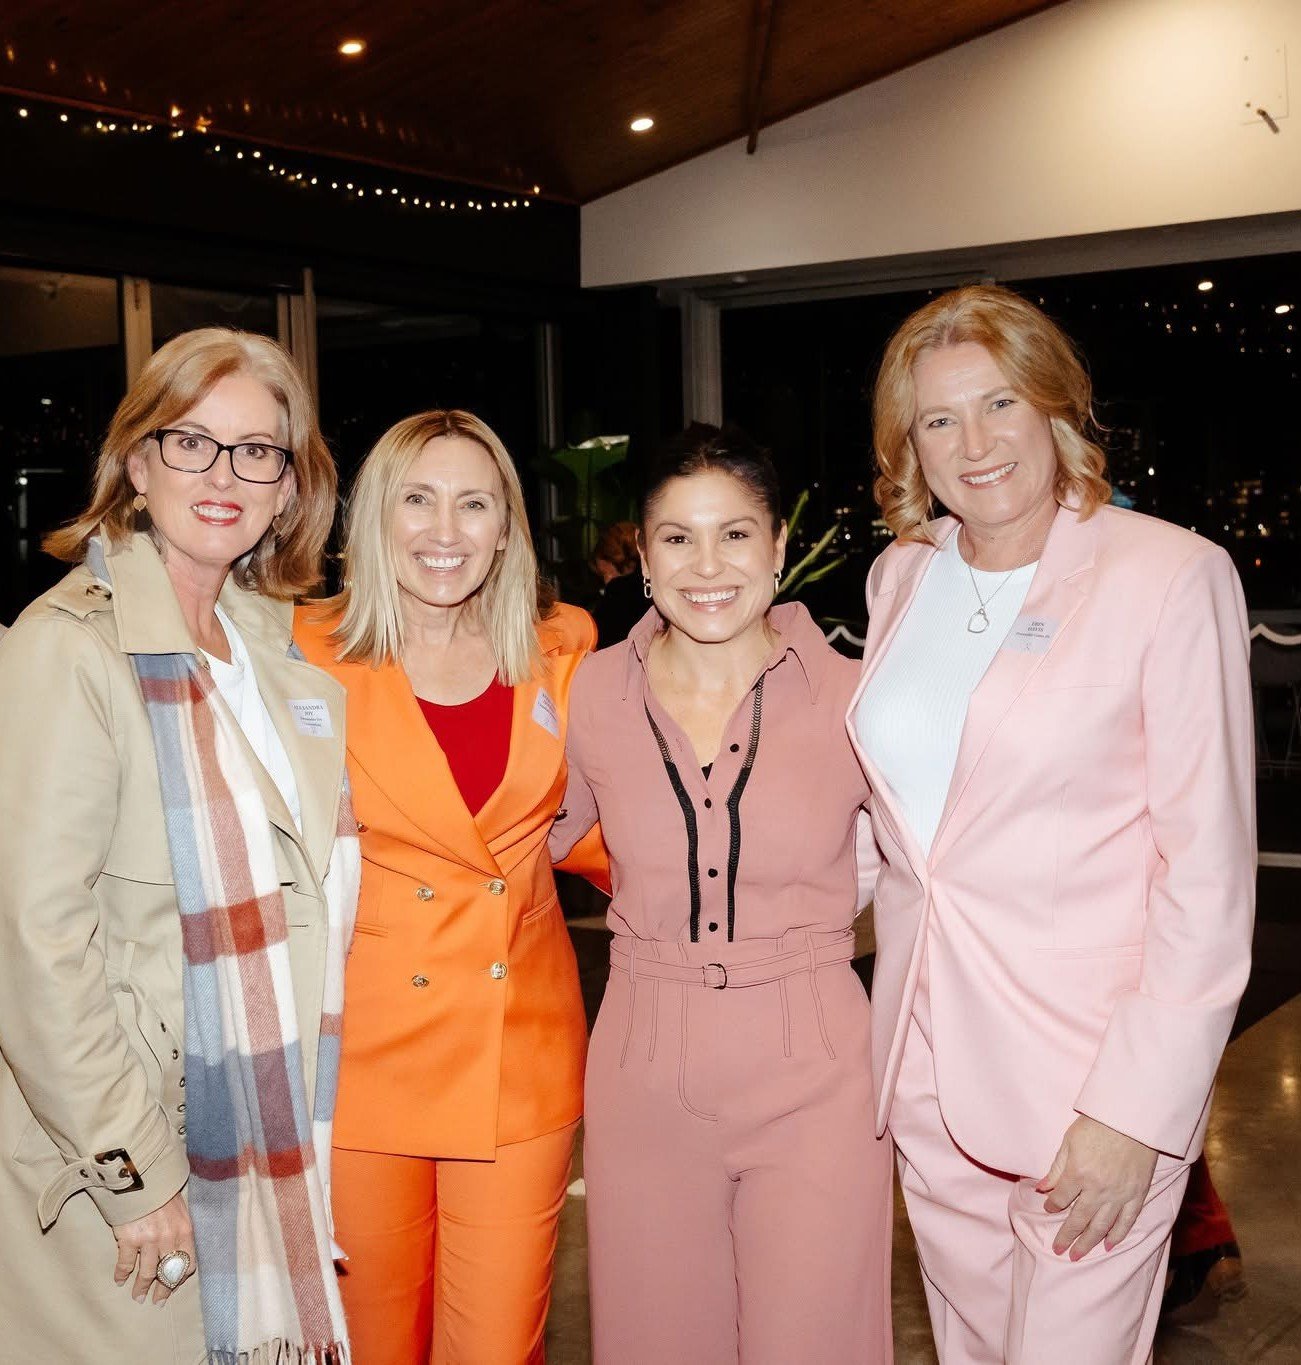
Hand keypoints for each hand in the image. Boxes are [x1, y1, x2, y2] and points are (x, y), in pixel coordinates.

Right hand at [112, 1190, 194, 1303]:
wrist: (141, 1176)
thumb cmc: (162, 1191)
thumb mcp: (180, 1208)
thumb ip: (179, 1228)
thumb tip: (179, 1247)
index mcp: (185, 1230)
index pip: (188, 1263)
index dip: (181, 1277)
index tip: (175, 1285)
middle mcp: (169, 1238)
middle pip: (168, 1273)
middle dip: (163, 1290)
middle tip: (157, 1301)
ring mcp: (149, 1240)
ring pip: (147, 1273)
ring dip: (142, 1288)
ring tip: (138, 1297)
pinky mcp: (129, 1239)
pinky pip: (125, 1264)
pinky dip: (122, 1274)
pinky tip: (119, 1280)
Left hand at [1036, 1115, 1157, 1259]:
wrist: (1132, 1120)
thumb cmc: (1097, 1126)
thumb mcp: (1069, 1141)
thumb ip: (1056, 1168)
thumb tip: (1042, 1188)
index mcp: (1078, 1174)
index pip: (1060, 1198)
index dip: (1052, 1205)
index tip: (1048, 1209)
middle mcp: (1097, 1189)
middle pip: (1079, 1219)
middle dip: (1067, 1236)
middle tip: (1059, 1250)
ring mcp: (1119, 1195)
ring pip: (1101, 1226)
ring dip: (1088, 1242)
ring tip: (1078, 1256)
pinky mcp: (1137, 1195)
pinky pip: (1126, 1221)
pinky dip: (1117, 1235)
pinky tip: (1109, 1245)